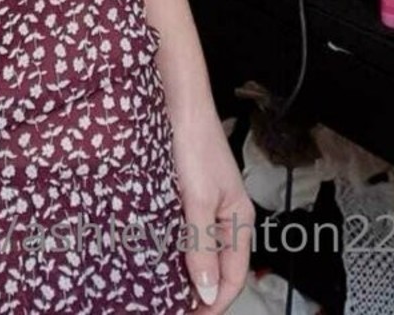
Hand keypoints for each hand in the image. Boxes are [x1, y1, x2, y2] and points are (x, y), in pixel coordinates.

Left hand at [169, 103, 254, 311]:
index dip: (214, 302)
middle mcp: (224, 215)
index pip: (233, 276)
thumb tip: (207, 292)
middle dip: (199, 291)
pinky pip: (183, 230)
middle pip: (217, 266)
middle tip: (170, 307)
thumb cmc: (194, 143)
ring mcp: (204, 203)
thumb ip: (202, 246)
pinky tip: (154, 253)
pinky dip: (172, 246)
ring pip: (198, 249)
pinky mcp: (185, 192)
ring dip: (184, 271)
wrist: (176, 100)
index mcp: (238, 219)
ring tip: (161, 289)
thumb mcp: (199, 200)